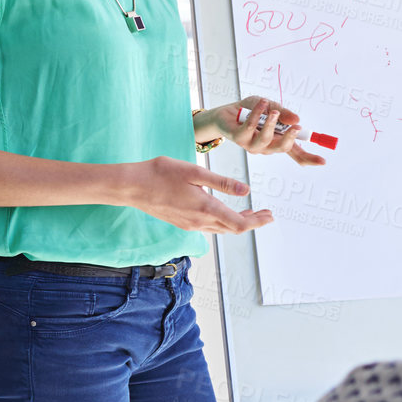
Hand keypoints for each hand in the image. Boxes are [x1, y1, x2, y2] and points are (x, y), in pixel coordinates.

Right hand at [120, 155, 274, 233]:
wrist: (130, 186)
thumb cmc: (160, 173)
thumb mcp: (194, 172)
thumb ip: (221, 182)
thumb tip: (245, 190)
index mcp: (205, 208)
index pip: (239, 224)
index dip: (257, 221)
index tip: (270, 216)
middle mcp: (199, 221)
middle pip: (233, 228)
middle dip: (253, 221)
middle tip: (267, 214)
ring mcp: (190, 224)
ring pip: (221, 229)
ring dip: (239, 222)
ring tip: (252, 213)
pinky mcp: (182, 223)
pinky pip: (209, 227)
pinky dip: (224, 222)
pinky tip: (226, 212)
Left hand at [212, 97, 327, 165]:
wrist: (227, 112)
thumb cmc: (251, 111)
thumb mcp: (271, 106)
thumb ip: (284, 113)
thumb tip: (297, 120)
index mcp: (278, 141)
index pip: (297, 153)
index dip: (310, 158)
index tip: (323, 161)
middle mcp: (267, 147)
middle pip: (283, 148)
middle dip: (290, 138)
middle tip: (296, 128)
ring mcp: (252, 145)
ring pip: (265, 140)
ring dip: (271, 124)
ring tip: (274, 111)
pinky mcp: (239, 138)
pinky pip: (250, 128)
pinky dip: (257, 113)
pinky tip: (261, 104)